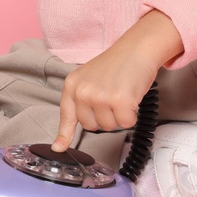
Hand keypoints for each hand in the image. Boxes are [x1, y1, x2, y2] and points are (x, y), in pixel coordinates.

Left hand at [51, 10, 182, 151]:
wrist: (137, 48)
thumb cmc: (117, 64)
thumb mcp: (90, 79)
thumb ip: (81, 101)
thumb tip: (71, 130)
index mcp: (72, 85)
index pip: (66, 115)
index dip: (64, 135)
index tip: (59, 148)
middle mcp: (83, 91)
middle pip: (91, 126)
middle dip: (104, 117)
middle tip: (112, 96)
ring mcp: (100, 96)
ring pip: (109, 127)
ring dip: (119, 116)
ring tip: (122, 94)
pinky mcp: (119, 101)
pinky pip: (126, 123)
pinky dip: (132, 115)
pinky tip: (131, 97)